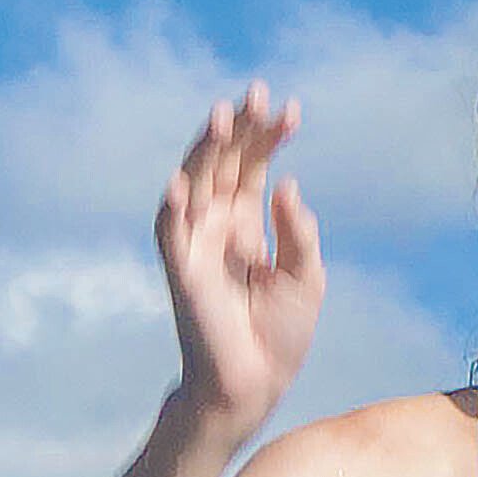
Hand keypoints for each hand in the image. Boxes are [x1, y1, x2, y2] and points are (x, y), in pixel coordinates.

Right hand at [155, 90, 325, 427]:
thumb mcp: (306, 277)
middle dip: (239, 128)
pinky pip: (171, 232)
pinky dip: (174, 207)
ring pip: (195, 183)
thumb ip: (297, 232)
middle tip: (257, 92)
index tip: (293, 111)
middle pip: (224, 163)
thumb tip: (287, 184)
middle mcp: (217, 224)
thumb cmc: (280, 335)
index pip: (254, 167)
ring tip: (222, 117)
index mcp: (247, 222)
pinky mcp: (181, 269)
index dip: (270, 137)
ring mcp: (196, 242)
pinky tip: (183, 181)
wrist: (255, 384)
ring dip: (206, 151)